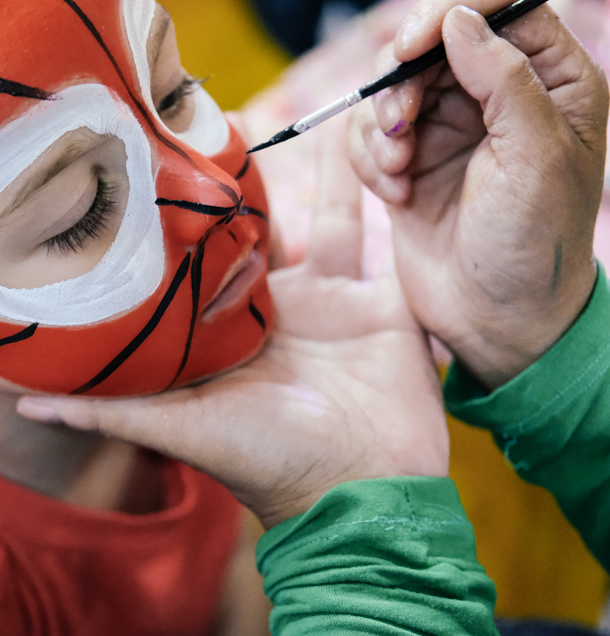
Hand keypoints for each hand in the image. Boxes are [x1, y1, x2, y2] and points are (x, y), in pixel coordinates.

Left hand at [17, 130, 448, 528]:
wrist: (362, 492)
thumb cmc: (263, 464)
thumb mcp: (177, 431)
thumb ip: (109, 412)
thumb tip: (22, 403)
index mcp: (225, 336)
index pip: (199, 266)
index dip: (181, 225)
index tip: (152, 171)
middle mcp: (272, 315)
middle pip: (255, 236)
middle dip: (238, 188)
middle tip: (211, 126)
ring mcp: (327, 305)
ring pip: (314, 221)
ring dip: (304, 171)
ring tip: (279, 118)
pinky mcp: (378, 302)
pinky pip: (371, 236)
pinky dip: (366, 191)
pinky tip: (356, 139)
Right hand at [349, 1, 608, 389]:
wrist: (493, 320)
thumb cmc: (532, 245)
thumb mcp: (534, 156)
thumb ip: (503, 80)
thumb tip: (458, 20)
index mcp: (550, 83)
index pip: (503, 8)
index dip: (452, 11)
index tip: (415, 42)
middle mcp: (497, 97)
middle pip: (433, 41)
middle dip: (404, 81)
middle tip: (401, 125)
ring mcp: (449, 130)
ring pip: (393, 86)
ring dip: (382, 125)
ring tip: (397, 170)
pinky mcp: (409, 163)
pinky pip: (369, 134)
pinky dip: (370, 160)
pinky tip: (394, 193)